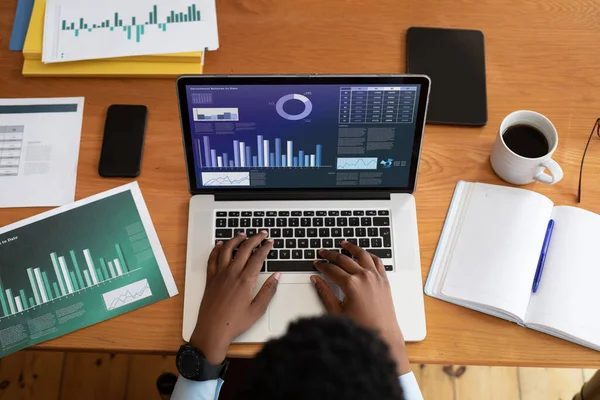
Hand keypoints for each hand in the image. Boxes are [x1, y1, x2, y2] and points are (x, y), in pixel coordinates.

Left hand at [189, 231, 280, 364]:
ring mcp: (219, 275)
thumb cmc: (235, 323)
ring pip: (227, 249)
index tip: (271, 242)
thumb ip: (268, 291)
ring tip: (243, 234)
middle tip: (262, 234)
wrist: (212, 330)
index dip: (266, 247)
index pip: (258, 257)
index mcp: (245, 280)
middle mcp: (232, 273)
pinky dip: (217, 249)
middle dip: (255, 238)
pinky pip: (212, 258)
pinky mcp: (210, 279)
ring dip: (236, 239)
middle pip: (244, 249)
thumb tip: (277, 276)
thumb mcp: (257, 310)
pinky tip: (221, 245)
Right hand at [311, 241, 409, 374]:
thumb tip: (316, 280)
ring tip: (344, 244)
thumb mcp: (337, 311)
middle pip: (344, 259)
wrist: (383, 335)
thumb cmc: (361, 327)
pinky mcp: (384, 280)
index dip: (322, 265)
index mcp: (351, 284)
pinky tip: (364, 254)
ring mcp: (376, 277)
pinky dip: (369, 255)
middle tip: (323, 252)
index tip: (317, 263)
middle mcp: (364, 277)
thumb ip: (325, 293)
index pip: (331, 269)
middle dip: (331, 255)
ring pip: (362, 255)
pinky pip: (377, 261)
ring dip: (351, 248)